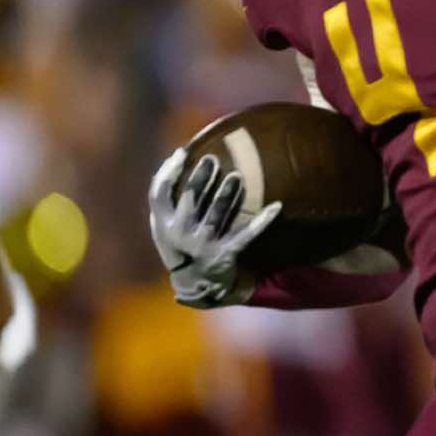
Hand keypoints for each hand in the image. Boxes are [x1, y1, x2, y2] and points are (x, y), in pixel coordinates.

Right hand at [147, 147, 280, 308]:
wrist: (195, 282)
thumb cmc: (180, 243)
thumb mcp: (162, 225)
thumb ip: (165, 199)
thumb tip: (176, 158)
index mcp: (163, 225)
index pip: (159, 193)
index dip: (168, 171)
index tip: (182, 153)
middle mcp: (181, 234)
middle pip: (191, 199)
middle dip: (201, 178)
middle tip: (213, 159)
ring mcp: (204, 244)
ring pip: (217, 213)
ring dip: (227, 193)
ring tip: (236, 176)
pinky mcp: (227, 253)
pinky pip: (247, 234)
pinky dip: (262, 221)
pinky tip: (276, 207)